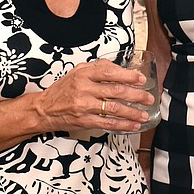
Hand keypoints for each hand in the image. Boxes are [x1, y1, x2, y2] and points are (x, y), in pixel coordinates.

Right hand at [38, 59, 153, 133]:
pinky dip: (123, 125)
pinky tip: (133, 125)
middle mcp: (84, 89)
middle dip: (136, 95)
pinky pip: (107, 123)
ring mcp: (84, 106)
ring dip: (132, 112)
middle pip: (116, 91)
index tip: (140, 79)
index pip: (109, 73)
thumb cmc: (63, 89)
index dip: (128, 76)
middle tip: (148, 97)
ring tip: (144, 114)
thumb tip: (119, 67)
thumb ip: (97, 68)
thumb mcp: (77, 72)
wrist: (44, 109)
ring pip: (114, 109)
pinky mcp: (85, 121)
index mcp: (84, 74)